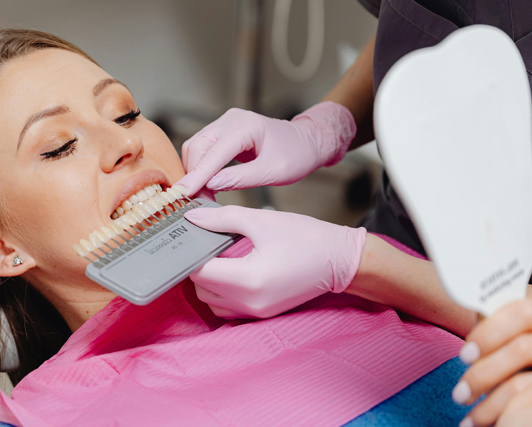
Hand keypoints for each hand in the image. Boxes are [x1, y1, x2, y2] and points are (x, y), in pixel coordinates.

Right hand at [177, 102, 355, 194]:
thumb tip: (210, 185)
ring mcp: (225, 123)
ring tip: (204, 195)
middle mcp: (231, 120)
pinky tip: (207, 184)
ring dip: (195, 172)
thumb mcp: (272, 172)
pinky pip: (203, 148)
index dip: (196, 175)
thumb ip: (239, 179)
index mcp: (246, 126)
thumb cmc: (296, 155)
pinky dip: (201, 167)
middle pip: (197, 147)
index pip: (212, 153)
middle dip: (194, 176)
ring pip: (195, 147)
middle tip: (199, 201)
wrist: (307, 142)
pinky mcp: (223, 132)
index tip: (182, 194)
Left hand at [185, 205, 366, 318]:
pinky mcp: (261, 314)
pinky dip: (222, 291)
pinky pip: (227, 307)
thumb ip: (222, 218)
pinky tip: (233, 270)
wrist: (340, 260)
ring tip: (221, 256)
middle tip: (207, 241)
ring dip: (208, 280)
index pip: (198, 271)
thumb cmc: (305, 238)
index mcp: (248, 279)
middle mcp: (249, 302)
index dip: (191, 252)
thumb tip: (193, 216)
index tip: (191, 235)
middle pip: (201, 288)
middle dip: (199, 264)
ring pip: (211, 301)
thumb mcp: (261, 221)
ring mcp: (255, 312)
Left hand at [453, 299, 531, 426]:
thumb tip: (457, 297)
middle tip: (459, 394)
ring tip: (467, 419)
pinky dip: (514, 416)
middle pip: (525, 349)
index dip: (490, 332)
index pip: (521, 312)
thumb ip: (492, 322)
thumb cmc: (518, 344)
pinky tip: (493, 424)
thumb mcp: (509, 330)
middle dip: (486, 372)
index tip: (464, 355)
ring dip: (494, 403)